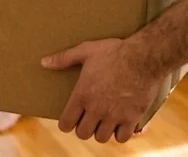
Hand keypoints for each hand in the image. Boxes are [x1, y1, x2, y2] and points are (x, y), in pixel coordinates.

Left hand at [41, 38, 162, 143]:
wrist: (144, 56)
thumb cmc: (114, 52)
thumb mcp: (87, 50)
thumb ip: (64, 58)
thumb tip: (44, 62)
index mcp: (82, 95)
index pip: (66, 124)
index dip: (66, 123)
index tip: (71, 118)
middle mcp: (96, 109)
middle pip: (82, 133)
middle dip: (84, 128)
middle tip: (88, 118)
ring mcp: (114, 115)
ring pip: (101, 137)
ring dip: (101, 131)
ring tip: (104, 121)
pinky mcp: (132, 118)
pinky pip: (121, 138)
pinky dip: (120, 133)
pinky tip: (120, 123)